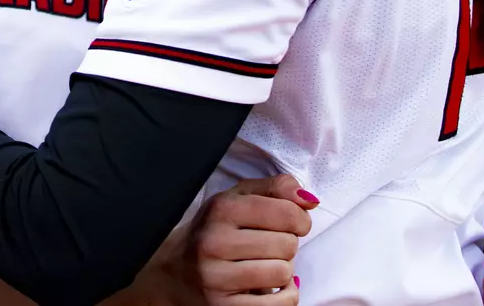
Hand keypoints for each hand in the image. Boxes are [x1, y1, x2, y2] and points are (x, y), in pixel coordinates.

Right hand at [191, 175, 316, 303]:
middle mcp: (214, 242)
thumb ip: (275, 189)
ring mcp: (217, 278)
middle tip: (268, 247)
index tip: (291, 224)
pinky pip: (280, 304)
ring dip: (282, 271)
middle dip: (286, 245)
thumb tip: (309, 200)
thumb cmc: (214, 231)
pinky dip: (284, 296)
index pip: (286, 213)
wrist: (174, 271)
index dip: (299, 219)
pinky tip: (269, 288)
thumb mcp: (237, 198)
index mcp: (221, 210)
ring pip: (283, 273)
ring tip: (264, 265)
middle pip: (287, 245)